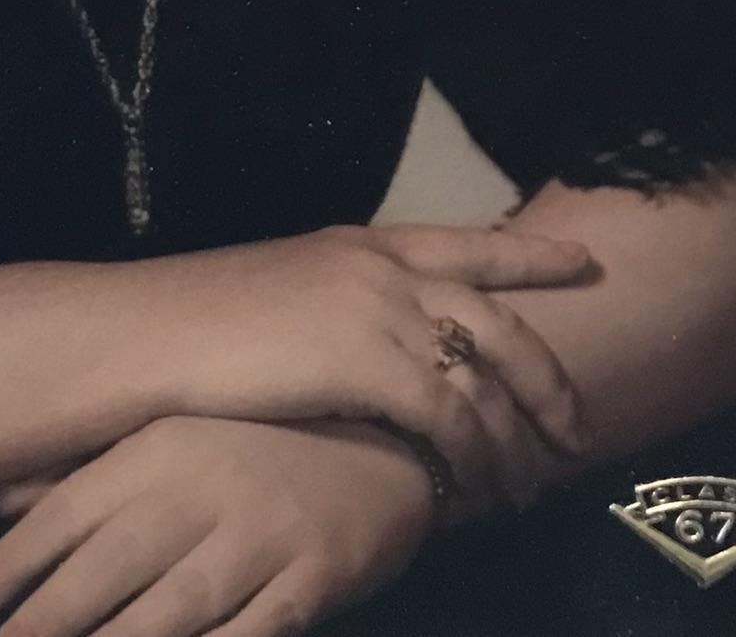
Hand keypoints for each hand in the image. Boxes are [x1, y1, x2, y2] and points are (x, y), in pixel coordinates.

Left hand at [0, 414, 434, 636]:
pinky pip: (251, 636)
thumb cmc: (254, 443)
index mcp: (165, 444)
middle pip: (114, 564)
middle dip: (50, 615)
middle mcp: (207, 486)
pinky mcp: (313, 584)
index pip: (75, 505)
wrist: (385, 442)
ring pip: (175, 608)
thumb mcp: (169, 439)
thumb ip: (84, 470)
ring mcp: (264, 537)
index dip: (17, 557)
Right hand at [121, 222, 595, 511]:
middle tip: (579, 427)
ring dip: (517, 437)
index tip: (584, 263)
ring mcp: (381, 311)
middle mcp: (384, 268)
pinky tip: (481, 490)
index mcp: (362, 243)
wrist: (151, 334)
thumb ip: (340, 307)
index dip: (530, 255)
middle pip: (499, 317)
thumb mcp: (286, 292)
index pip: (468, 243)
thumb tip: (373, 347)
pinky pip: (453, 417)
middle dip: (548, 377)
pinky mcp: (372, 363)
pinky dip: (476, 458)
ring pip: (485, 376)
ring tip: (532, 485)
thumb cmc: (198, 322)